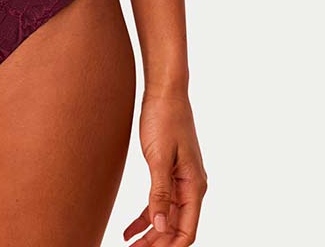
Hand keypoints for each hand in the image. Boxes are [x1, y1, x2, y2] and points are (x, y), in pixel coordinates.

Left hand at [123, 89, 207, 243]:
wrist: (164, 92)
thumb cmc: (164, 119)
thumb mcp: (159, 157)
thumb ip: (159, 192)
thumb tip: (159, 227)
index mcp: (194, 186)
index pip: (187, 230)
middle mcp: (191, 187)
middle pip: (175, 227)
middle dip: (157, 244)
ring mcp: (180, 181)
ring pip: (166, 218)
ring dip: (150, 234)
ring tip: (130, 246)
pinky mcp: (168, 172)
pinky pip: (159, 202)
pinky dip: (146, 217)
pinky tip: (130, 229)